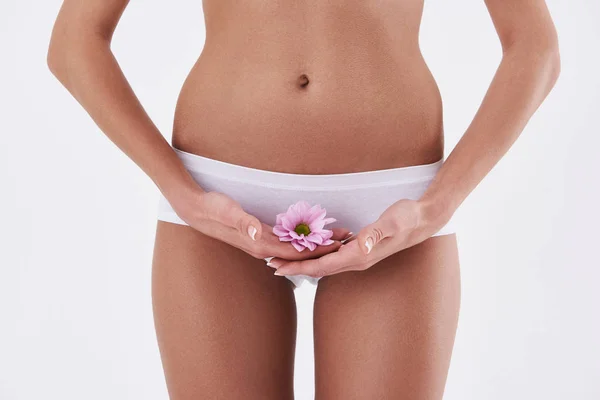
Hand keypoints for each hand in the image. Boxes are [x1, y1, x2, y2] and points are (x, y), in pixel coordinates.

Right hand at [169, 189, 351, 260]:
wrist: (194, 209)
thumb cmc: (211, 208)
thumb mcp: (227, 211)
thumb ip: (243, 223)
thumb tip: (258, 235)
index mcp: (260, 244)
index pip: (296, 251)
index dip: (318, 250)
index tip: (338, 245)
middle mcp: (262, 247)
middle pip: (299, 252)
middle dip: (324, 248)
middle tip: (348, 240)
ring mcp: (260, 242)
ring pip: (294, 247)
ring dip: (315, 245)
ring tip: (337, 239)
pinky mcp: (258, 236)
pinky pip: (285, 241)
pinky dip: (301, 240)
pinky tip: (311, 236)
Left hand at [269, 199, 443, 277]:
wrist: (423, 220)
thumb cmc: (407, 218)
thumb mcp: (392, 223)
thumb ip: (375, 234)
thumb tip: (360, 246)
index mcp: (358, 256)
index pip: (321, 266)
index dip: (297, 267)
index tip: (276, 268)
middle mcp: (356, 259)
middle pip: (318, 268)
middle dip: (294, 267)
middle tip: (269, 265)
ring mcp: (358, 255)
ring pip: (325, 262)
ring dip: (303, 262)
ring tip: (283, 258)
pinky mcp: (360, 248)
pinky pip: (333, 254)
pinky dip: (317, 254)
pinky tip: (309, 249)